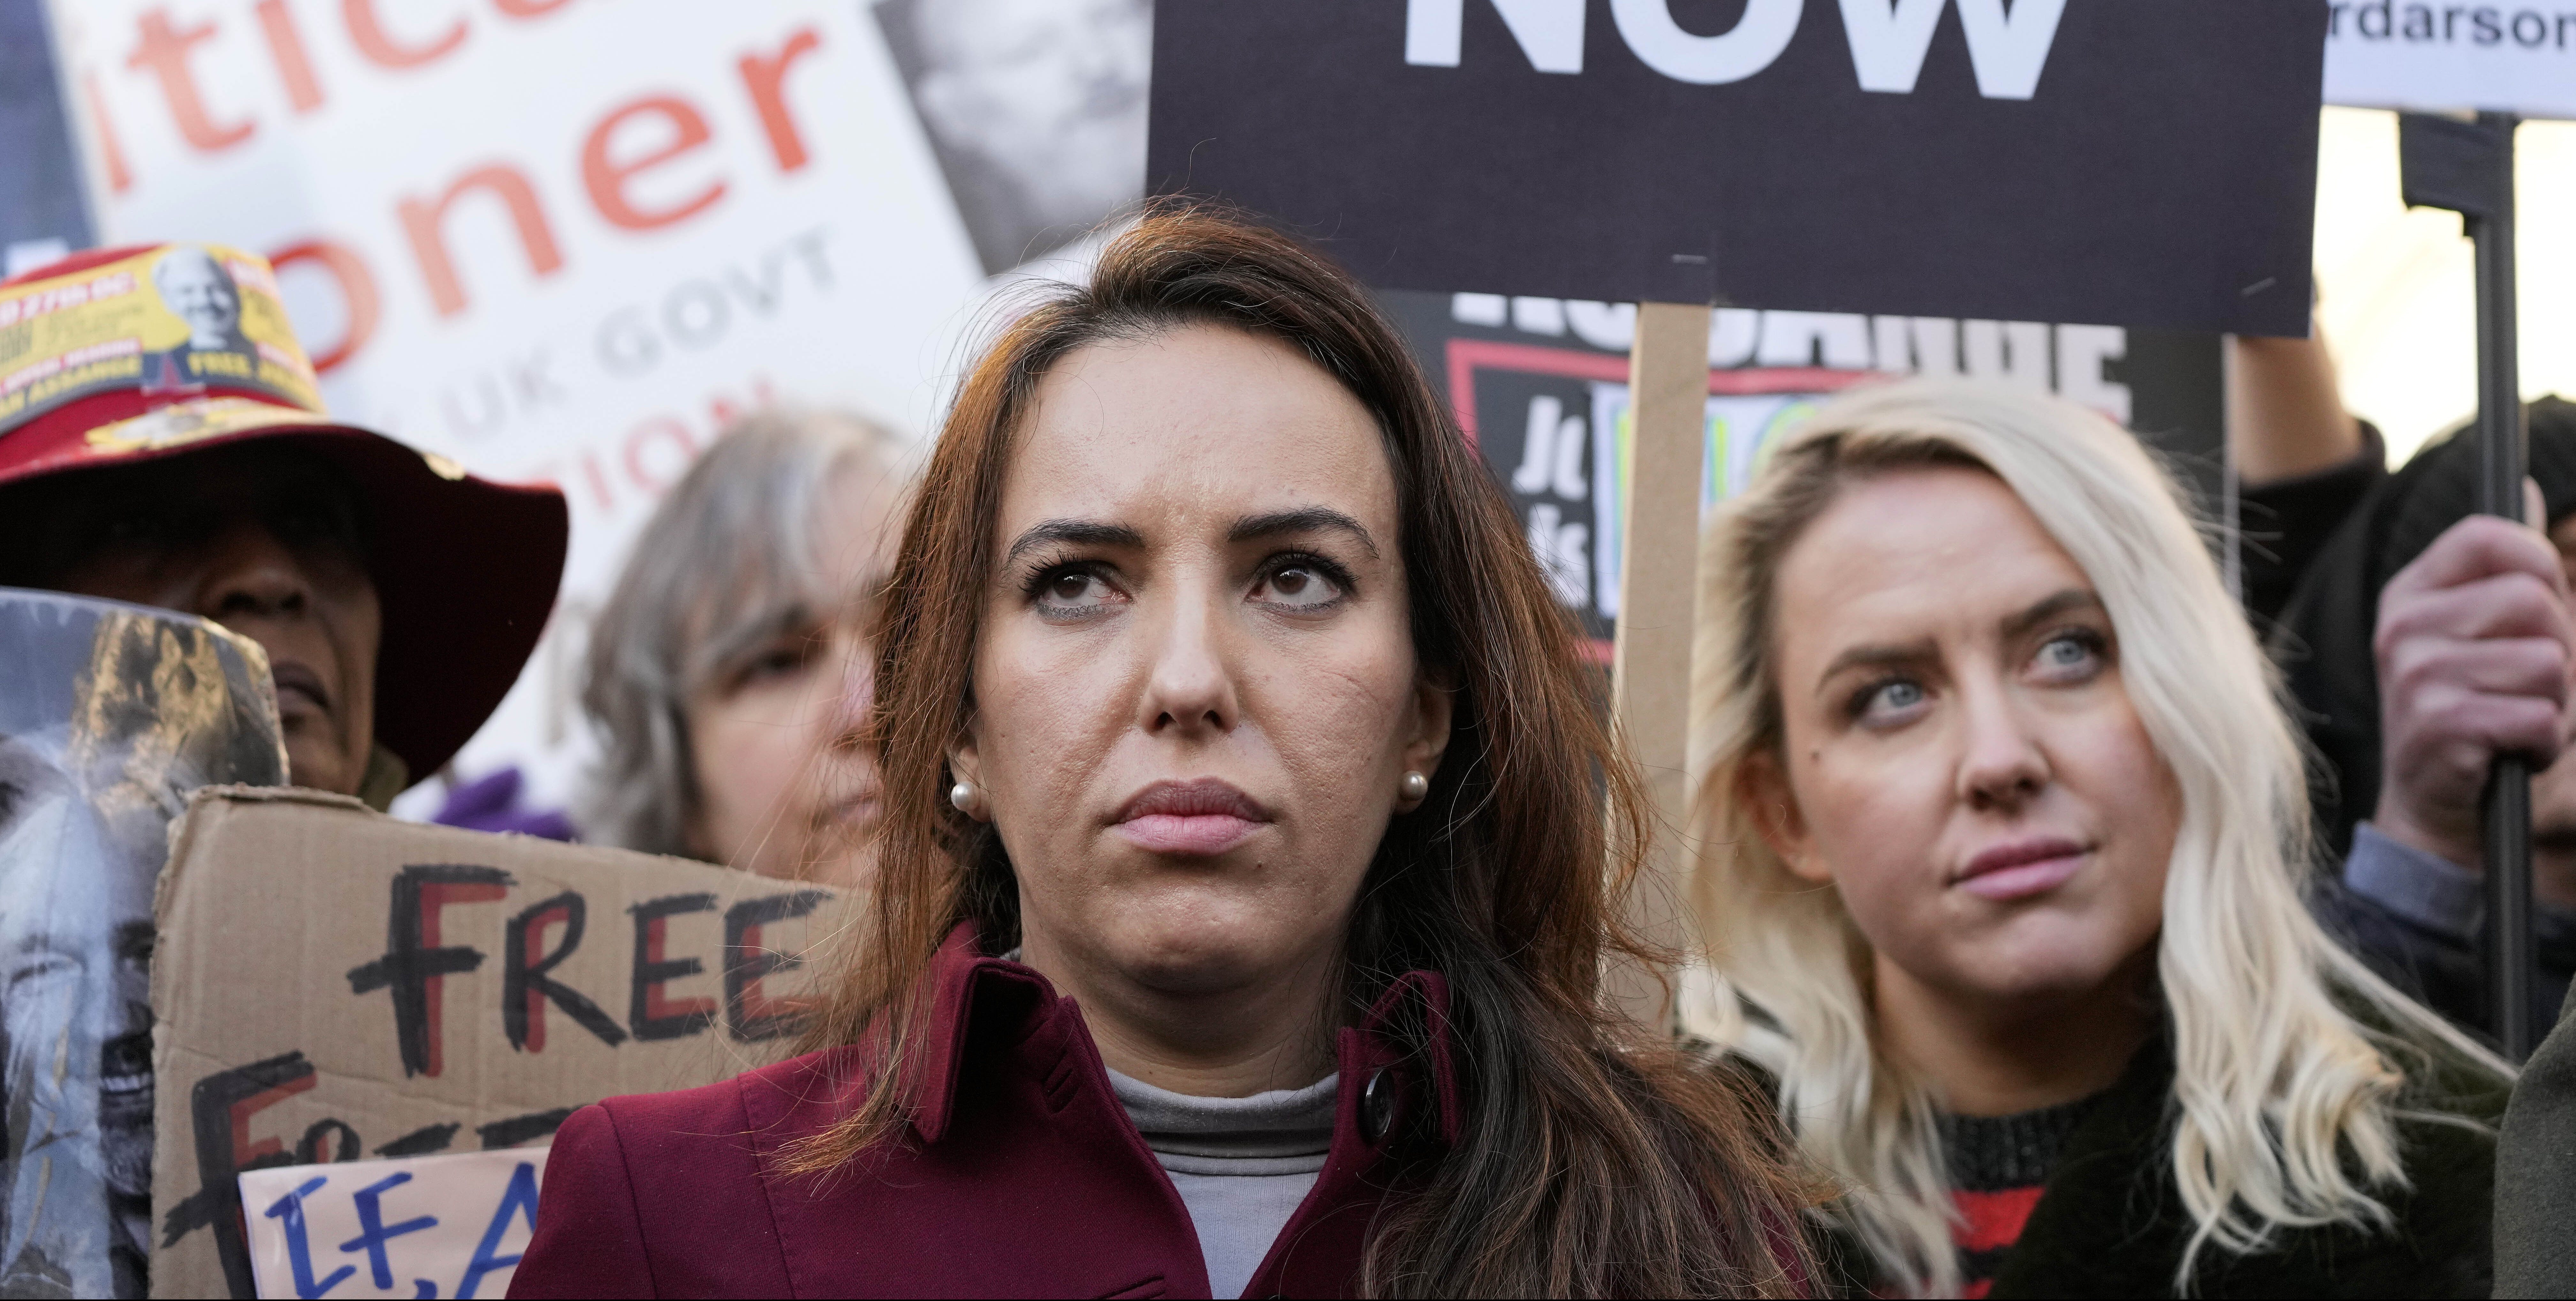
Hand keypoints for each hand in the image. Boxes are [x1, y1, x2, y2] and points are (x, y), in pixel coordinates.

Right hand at [2373, 502, 2574, 870]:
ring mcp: (2414, 676)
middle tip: (2532, 684)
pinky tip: (2513, 751)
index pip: (2488, 535)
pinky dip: (2545, 744)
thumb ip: (2507, 565)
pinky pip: (2539, 718)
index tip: (2539, 606)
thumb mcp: (2483, 629)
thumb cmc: (2476, 707)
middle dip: (2562, 647)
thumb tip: (2529, 488)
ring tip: (2520, 718)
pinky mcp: (2438, 726)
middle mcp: (2403, 627)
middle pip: (2534, 600)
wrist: (2438, 806)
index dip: (2537, 563)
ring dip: (2558, 702)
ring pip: (2547, 662)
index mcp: (2412, 592)